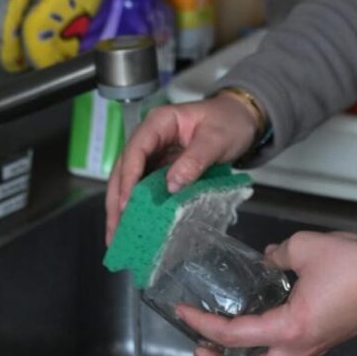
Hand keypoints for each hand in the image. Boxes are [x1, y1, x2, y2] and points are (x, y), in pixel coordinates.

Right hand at [105, 95, 256, 243]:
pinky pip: (147, 187)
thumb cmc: (229, 122)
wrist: (243, 119)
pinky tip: (137, 225)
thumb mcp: (216, 139)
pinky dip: (141, 205)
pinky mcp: (163, 167)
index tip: (125, 204)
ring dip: (123, 207)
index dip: (128, 177)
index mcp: (159, 122)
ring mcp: (155, 153)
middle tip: (114, 231)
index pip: (136, 150)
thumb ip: (195, 160)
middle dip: (117, 200)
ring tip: (118, 236)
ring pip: (131, 181)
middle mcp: (151, 137)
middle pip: (124, 168)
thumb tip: (171, 186)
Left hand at [178, 231, 356, 355]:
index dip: (202, 325)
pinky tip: (263, 315)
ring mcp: (316, 347)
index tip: (183, 312)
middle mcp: (301, 347)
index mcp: (290, 328)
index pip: (233, 336)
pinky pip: (288, 354)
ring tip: (228, 335)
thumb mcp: (307, 247)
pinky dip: (267, 345)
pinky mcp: (327, 338)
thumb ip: (278, 253)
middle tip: (202, 346)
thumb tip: (269, 258)